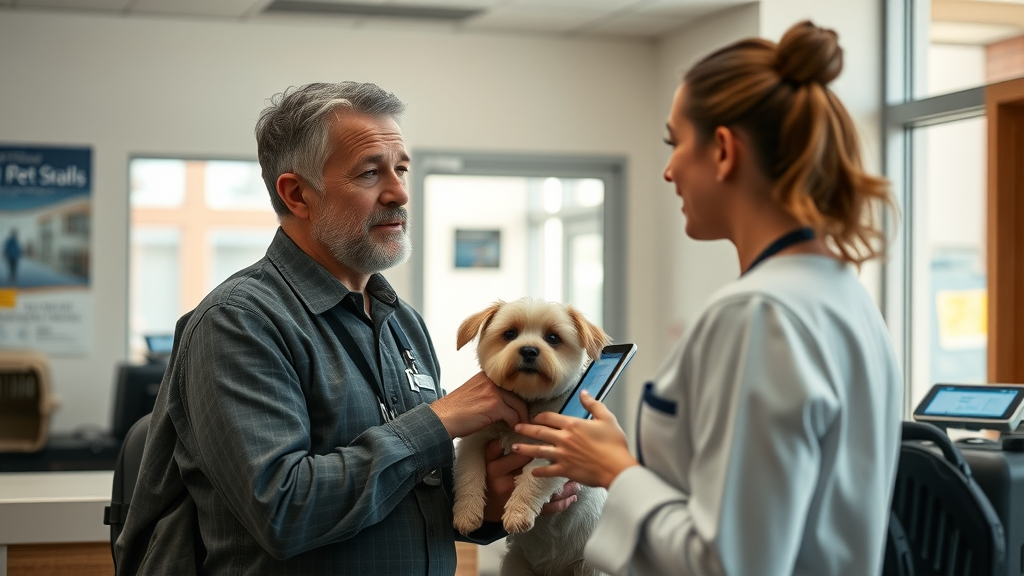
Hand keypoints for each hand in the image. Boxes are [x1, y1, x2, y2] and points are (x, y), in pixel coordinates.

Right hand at [430, 371, 529, 438]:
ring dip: (521, 417)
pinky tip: (511, 429)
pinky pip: (513, 415)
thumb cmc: (454, 411)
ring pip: (518, 404)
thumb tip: (504, 403)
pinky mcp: (494, 405)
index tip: (519, 408)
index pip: (509, 384)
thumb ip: (487, 393)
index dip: (516, 397)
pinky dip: (515, 424)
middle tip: (524, 418)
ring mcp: (493, 392)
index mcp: (485, 376)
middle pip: (516, 393)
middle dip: (522, 407)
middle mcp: (490, 381)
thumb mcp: (472, 393)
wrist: (441, 419)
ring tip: (520, 426)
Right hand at [480, 440, 578, 522]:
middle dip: (556, 466)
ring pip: (547, 494)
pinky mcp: (527, 512)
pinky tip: (572, 497)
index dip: (536, 447)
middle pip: (538, 474)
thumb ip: (493, 449)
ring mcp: (520, 500)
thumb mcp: (486, 463)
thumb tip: (502, 437)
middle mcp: (510, 485)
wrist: (485, 508)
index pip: (520, 455)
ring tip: (577, 481)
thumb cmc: (489, 481)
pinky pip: (547, 509)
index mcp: (499, 470)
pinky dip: (561, 503)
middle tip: (571, 457)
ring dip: (564, 488)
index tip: (550, 440)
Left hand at [513, 390, 638, 488]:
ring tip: (514, 447)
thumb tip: (584, 392)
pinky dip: (539, 471)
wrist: (617, 467)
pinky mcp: (565, 470)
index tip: (534, 417)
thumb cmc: (614, 443)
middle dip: (526, 429)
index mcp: (572, 425)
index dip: (540, 416)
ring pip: (538, 450)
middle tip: (516, 427)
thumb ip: (593, 405)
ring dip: (525, 449)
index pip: (550, 417)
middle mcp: (564, 439)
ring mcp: (562, 455)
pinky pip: (548, 471)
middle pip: (540, 432)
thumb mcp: (606, 418)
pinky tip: (532, 472)